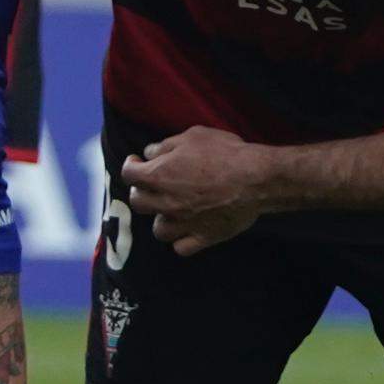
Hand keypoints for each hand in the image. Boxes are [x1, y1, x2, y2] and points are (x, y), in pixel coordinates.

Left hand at [120, 127, 278, 253]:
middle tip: (153, 184)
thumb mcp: (193, 136)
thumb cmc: (224, 152)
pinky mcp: (203, 237)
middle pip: (138, 203)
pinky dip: (181, 240)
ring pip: (158, 230)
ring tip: (172, 210)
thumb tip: (150, 153)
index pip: (128, 174)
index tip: (137, 161)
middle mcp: (165, 202)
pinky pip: (181, 247)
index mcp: (158, 175)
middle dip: (142, 191)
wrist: (254, 179)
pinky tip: (188, 229)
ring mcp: (183, 223)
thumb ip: (166, 145)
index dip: (131, 165)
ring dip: (161, 219)